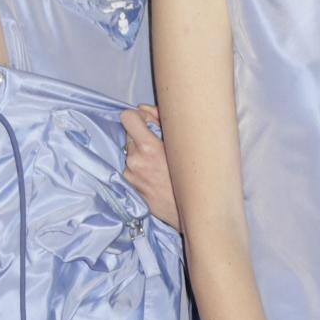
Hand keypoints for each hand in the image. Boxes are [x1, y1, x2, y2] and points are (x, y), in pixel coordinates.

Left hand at [121, 108, 178, 227]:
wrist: (190, 211)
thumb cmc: (191, 179)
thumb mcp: (182, 145)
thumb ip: (161, 121)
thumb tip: (143, 109)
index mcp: (148, 148)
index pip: (127, 118)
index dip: (137, 117)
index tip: (146, 122)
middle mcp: (135, 161)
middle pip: (128, 133)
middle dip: (141, 135)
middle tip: (158, 145)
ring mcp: (130, 175)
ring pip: (129, 151)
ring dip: (140, 152)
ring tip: (158, 163)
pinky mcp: (130, 186)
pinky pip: (130, 167)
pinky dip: (139, 166)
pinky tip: (154, 174)